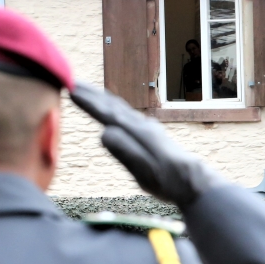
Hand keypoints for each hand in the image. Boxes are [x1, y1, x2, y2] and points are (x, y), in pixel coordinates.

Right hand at [69, 82, 218, 208]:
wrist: (194, 182)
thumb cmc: (168, 180)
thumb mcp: (144, 170)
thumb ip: (125, 151)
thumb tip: (104, 132)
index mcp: (137, 132)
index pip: (107, 113)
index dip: (88, 102)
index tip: (69, 88)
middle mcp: (143, 125)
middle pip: (112, 105)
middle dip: (91, 94)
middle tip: (70, 81)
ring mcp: (149, 128)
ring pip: (121, 108)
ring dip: (102, 98)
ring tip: (87, 91)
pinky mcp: (153, 135)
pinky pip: (128, 115)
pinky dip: (115, 108)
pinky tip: (115, 111)